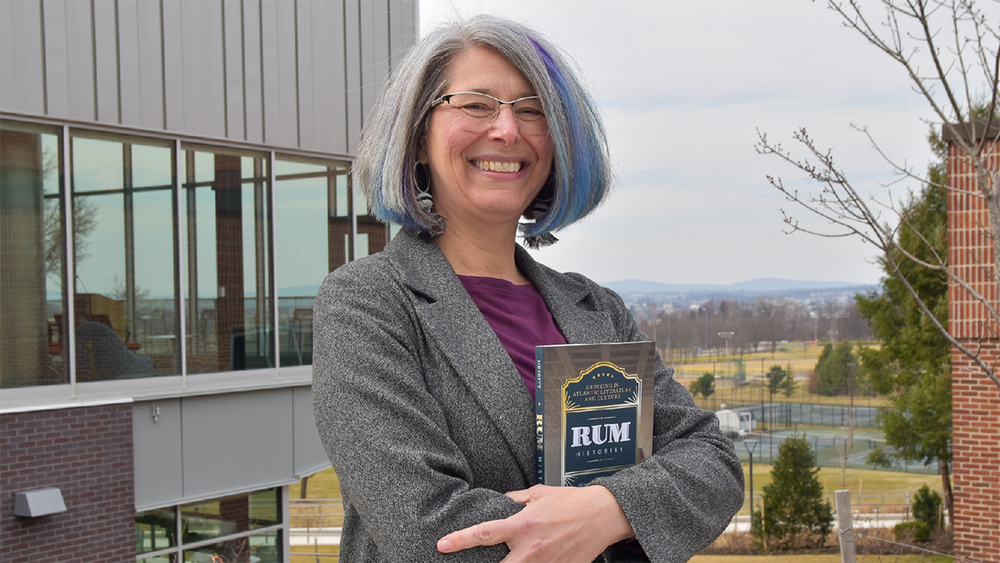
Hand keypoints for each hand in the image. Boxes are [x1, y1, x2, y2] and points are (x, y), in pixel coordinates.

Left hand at [436, 484, 634, 561]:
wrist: (603, 515)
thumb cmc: (570, 501)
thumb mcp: (538, 493)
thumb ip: (514, 501)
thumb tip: (497, 505)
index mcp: (523, 524)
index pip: (485, 533)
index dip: (460, 540)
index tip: (442, 545)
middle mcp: (531, 548)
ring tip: (507, 560)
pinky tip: (528, 562)